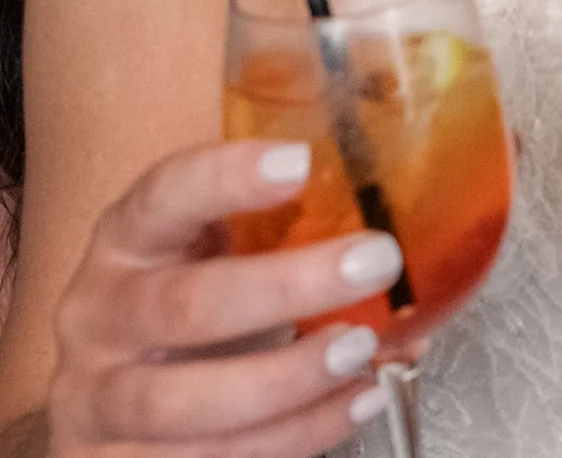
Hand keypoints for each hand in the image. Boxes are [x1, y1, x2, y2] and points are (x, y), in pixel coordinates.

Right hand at [46, 141, 408, 457]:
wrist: (115, 387)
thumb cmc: (193, 298)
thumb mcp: (224, 248)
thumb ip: (299, 229)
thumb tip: (431, 231)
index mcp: (129, 240)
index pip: (164, 196)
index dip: (225, 178)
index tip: (300, 161)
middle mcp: (102, 315)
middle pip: (185, 305)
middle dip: (287, 288)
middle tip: (376, 261)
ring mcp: (100, 398)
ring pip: (181, 403)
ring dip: (284, 381)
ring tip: (362, 351)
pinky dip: (290, 437)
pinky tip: (353, 404)